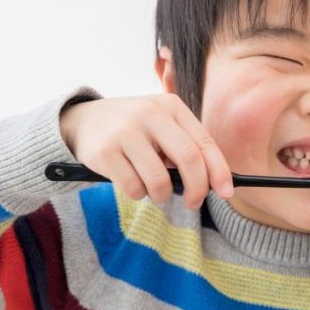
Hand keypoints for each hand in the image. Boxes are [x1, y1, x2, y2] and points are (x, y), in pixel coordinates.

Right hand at [59, 93, 234, 208]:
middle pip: (189, 160)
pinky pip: (133, 188)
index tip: (227, 192)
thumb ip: (186, 146)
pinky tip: (131, 181)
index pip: (204, 142)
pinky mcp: (105, 152)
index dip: (219, 171)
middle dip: (197, 189)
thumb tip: (216, 183)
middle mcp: (150, 114)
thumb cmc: (134, 129)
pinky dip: (138, 193)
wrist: (83, 120)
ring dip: (162, 194)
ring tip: (153, 187)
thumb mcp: (161, 125)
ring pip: (160, 181)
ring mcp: (126, 132)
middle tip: (194, 203)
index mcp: (171, 106)